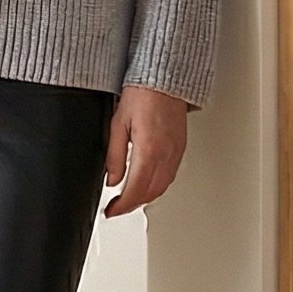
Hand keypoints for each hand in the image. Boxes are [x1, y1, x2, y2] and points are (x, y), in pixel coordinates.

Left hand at [103, 85, 187, 217]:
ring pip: (162, 187)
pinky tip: (147, 185)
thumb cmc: (142, 94)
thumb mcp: (117, 124)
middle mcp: (165, 154)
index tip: (111, 211)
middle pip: (150, 193)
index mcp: (148, 150)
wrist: (164, 79)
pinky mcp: (181, 148)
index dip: (122, 206)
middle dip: (132, 206)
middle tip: (117, 208)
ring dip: (145, 198)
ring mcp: (176, 152)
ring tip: (129, 200)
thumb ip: (114, 156)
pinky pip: (170, 176)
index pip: (135, 190)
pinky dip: (157, 187)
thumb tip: (111, 179)